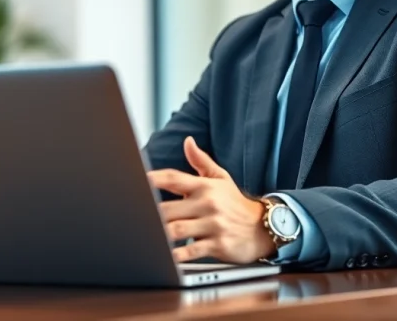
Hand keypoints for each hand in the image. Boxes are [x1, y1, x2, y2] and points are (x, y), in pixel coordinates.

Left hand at [147, 137, 274, 263]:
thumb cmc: (235, 203)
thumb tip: (187, 141)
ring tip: (145, 234)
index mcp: (204, 186)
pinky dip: (177, 255)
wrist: (263, 227)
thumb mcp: (221, 178)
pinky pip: (192, 251)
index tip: (135, 180)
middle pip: (169, 208)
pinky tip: (165, 256)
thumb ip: (201, 161)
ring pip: (177, 229)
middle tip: (133, 216)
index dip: (152, 179)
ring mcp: (212, 225)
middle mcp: (207, 204)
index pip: (173, 178)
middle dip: (150, 214)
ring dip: (160, 233)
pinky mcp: (218, 245)